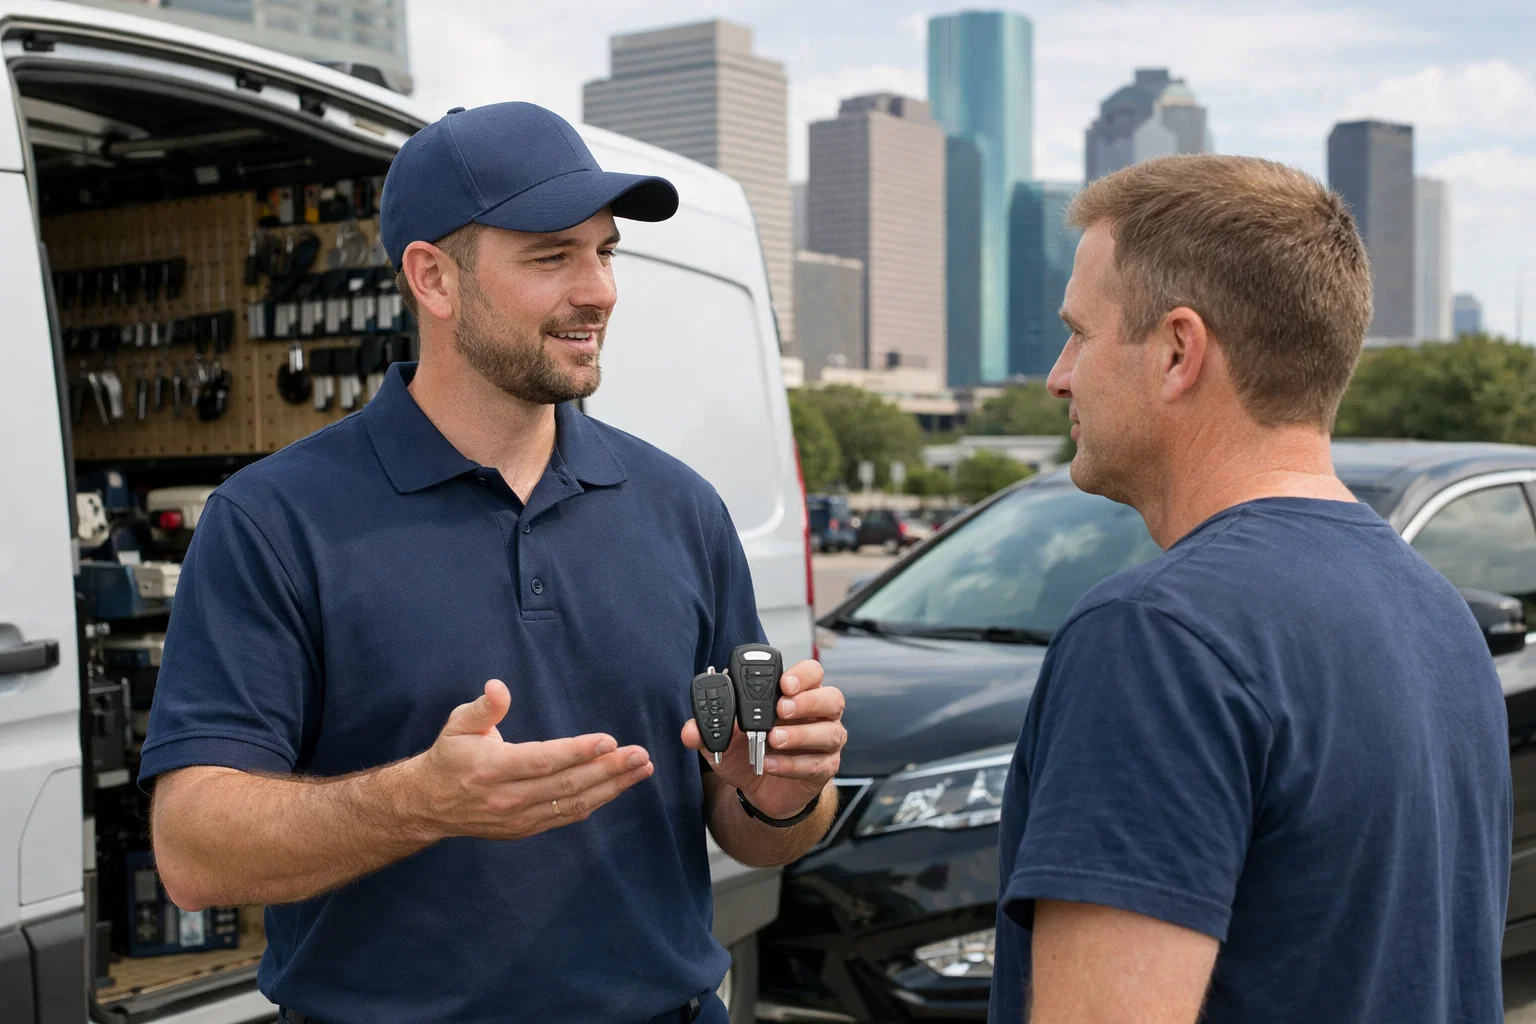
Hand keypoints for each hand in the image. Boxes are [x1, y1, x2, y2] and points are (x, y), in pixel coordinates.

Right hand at [405, 679, 653, 840]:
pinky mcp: (525, 828)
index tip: (609, 740)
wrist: (429, 804)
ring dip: (611, 787)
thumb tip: (498, 687)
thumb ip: (483, 707)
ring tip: (640, 770)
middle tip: (640, 756)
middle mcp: (509, 796)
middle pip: (567, 784)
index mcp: (493, 768)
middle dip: (609, 769)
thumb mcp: (458, 724)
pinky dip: (594, 802)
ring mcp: (519, 817)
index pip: (544, 760)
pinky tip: (616, 788)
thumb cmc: (450, 757)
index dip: (578, 752)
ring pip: (572, 803)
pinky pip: (565, 816)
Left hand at [681, 659, 845, 818]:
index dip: (802, 675)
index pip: (812, 673)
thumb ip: (708, 730)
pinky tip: (771, 764)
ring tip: (774, 738)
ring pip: (831, 732)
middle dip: (807, 702)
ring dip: (801, 734)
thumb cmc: (749, 753)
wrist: (759, 791)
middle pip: (832, 698)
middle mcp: (818, 715)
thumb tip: (690, 729)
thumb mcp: (723, 740)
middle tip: (781, 709)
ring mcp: (826, 742)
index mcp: (797, 696)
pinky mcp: (824, 768)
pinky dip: (792, 764)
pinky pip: (816, 764)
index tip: (783, 683)